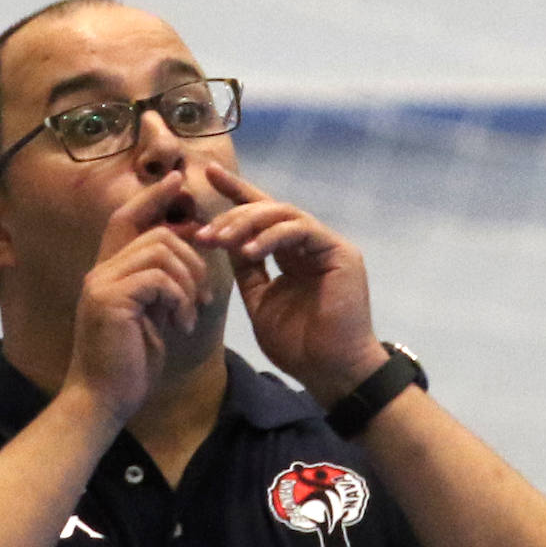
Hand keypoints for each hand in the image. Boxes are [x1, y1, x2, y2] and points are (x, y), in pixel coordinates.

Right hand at [66, 171, 213, 422]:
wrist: (103, 401)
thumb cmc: (128, 365)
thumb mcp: (151, 318)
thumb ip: (161, 286)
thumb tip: (187, 258)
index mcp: (108, 273)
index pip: (127, 218)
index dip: (153, 196)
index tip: (180, 180)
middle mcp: (100, 271)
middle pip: (155, 233)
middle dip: (191, 258)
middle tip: (202, 296)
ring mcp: (102, 284)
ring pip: (161, 251)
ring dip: (188, 282)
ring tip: (190, 315)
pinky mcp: (110, 300)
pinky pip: (159, 278)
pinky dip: (179, 299)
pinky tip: (181, 326)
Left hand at [195, 162, 386, 405]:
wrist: (329, 370)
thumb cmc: (298, 346)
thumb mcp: (260, 302)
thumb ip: (247, 272)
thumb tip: (226, 243)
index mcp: (292, 256)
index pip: (263, 216)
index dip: (237, 193)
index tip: (209, 176)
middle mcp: (310, 244)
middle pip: (270, 208)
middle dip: (233, 214)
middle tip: (205, 231)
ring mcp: (326, 246)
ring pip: (283, 213)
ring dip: (248, 223)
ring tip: (222, 240)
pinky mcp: (340, 251)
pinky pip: (301, 229)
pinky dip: (272, 236)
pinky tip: (249, 251)